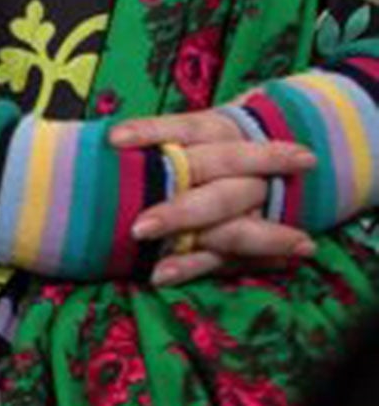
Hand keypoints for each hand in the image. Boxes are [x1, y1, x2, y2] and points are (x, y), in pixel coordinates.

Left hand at [108, 109, 318, 285]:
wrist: (298, 163)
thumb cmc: (221, 146)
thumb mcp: (206, 133)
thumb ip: (163, 139)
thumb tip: (108, 140)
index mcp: (224, 132)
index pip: (187, 129)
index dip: (152, 132)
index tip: (114, 139)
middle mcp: (244, 170)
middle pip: (211, 185)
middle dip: (178, 206)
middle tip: (138, 226)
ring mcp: (255, 207)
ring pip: (227, 225)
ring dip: (187, 234)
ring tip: (142, 239)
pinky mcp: (256, 240)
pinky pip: (227, 257)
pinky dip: (192, 266)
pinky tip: (161, 275)